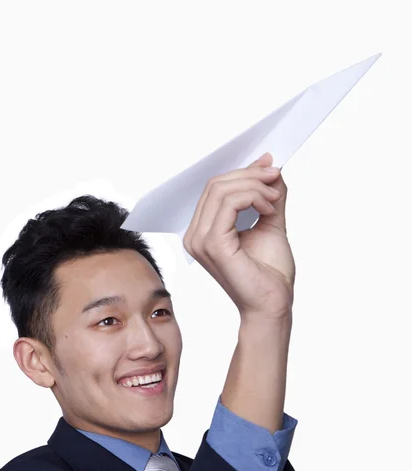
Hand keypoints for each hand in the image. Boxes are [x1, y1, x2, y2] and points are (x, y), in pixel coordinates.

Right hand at [183, 152, 294, 320]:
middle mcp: (195, 235)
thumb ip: (267, 195)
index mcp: (203, 231)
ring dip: (254, 185)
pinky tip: (269, 208)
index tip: (270, 166)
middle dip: (250, 175)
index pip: (215, 189)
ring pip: (221, 190)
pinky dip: (252, 197)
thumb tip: (271, 166)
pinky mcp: (212, 245)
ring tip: (275, 198)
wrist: (273, 305)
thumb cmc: (270, 274)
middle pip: (215, 184)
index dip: (243, 172)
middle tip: (276, 177)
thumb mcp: (271, 222)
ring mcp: (200, 240)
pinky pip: (228, 204)